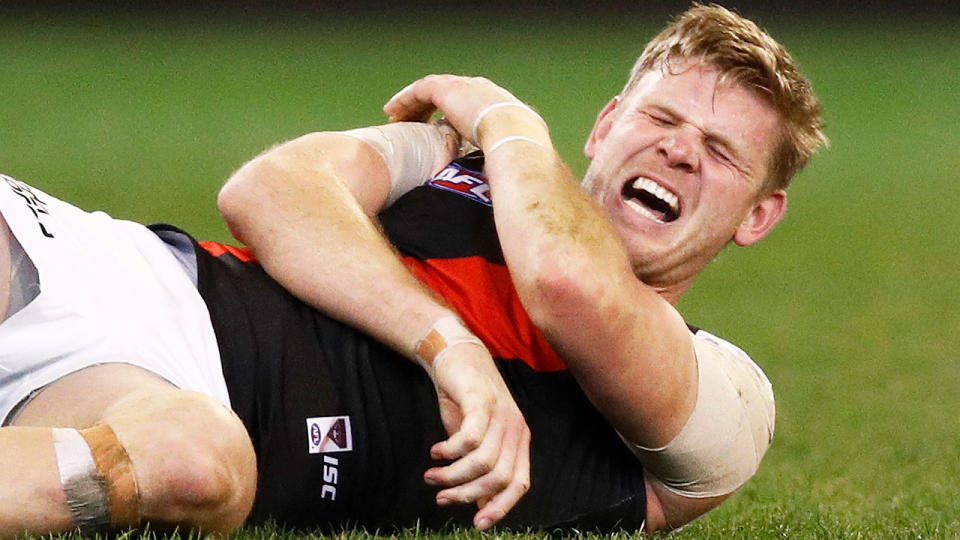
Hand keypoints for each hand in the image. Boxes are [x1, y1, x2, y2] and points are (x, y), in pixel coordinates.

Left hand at [384, 75, 547, 149]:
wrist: (514, 134)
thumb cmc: (519, 150)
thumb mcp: (513, 152)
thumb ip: (503, 160)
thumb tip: (500, 180)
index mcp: (498, 103)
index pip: (471, 104)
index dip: (453, 113)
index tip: (441, 127)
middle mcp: (481, 89)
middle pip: (448, 94)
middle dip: (430, 107)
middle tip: (414, 122)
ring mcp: (464, 87)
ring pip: (431, 90)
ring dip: (413, 104)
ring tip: (396, 116)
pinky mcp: (447, 90)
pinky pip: (420, 91)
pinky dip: (405, 99)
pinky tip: (392, 111)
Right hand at [426, 341, 530, 529]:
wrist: (458, 358)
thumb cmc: (466, 403)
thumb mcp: (477, 441)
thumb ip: (482, 471)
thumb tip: (483, 505)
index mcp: (519, 441)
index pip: (519, 484)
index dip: (501, 507)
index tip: (477, 524)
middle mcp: (516, 429)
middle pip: (499, 477)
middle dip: (467, 494)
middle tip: (441, 498)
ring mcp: (501, 414)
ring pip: (483, 462)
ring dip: (453, 475)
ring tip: (432, 475)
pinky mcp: (482, 401)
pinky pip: (470, 439)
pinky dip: (450, 452)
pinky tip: (435, 452)